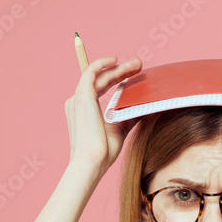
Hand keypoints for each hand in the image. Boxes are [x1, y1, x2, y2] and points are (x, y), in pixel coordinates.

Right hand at [64, 56, 142, 178]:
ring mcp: (78, 98)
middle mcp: (78, 102)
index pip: (100, 88)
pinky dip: (102, 64)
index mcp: (84, 110)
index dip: (116, 79)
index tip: (133, 75)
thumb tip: (143, 106)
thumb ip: (128, 116)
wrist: (92, 161)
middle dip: (120, 71)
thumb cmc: (103, 151)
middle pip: (101, 79)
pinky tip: (116, 61)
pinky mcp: (82, 96)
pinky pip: (91, 72)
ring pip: (99, 75)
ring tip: (136, 64)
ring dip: (117, 68)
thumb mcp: (120, 129)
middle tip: (139, 66)